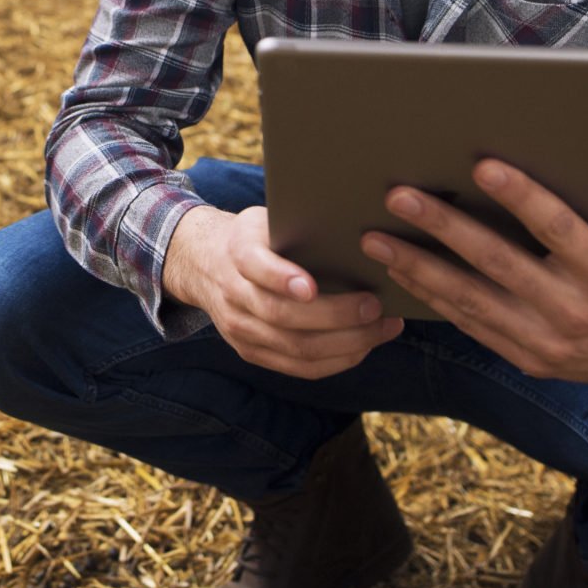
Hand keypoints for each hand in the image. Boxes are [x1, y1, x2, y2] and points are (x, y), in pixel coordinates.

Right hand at [163, 204, 404, 379]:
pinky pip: (299, 367)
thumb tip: (358, 232)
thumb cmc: (253, 238)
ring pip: (296, 348)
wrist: (203, 264)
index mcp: (238, 252)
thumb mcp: (264, 220)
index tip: (312, 286)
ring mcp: (240, 329)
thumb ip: (296, 228)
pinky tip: (364, 346)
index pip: (255, 267)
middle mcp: (234, 294)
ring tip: (384, 328)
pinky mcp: (251, 352)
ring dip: (347, 343)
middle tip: (375, 306)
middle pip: (283, 316)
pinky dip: (336, 360)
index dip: (282, 279)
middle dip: (336, 315)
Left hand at [360, 163, 587, 392]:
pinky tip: (402, 274)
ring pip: (472, 301)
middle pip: (498, 263)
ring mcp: (547, 341)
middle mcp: (574, 311)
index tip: (482, 165)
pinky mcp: (529, 359)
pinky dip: (434, 300)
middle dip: (444, 228)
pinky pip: (472, 326)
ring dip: (419, 269)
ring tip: (377, 239)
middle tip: (399, 197)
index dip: (520, 196)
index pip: (556, 228)